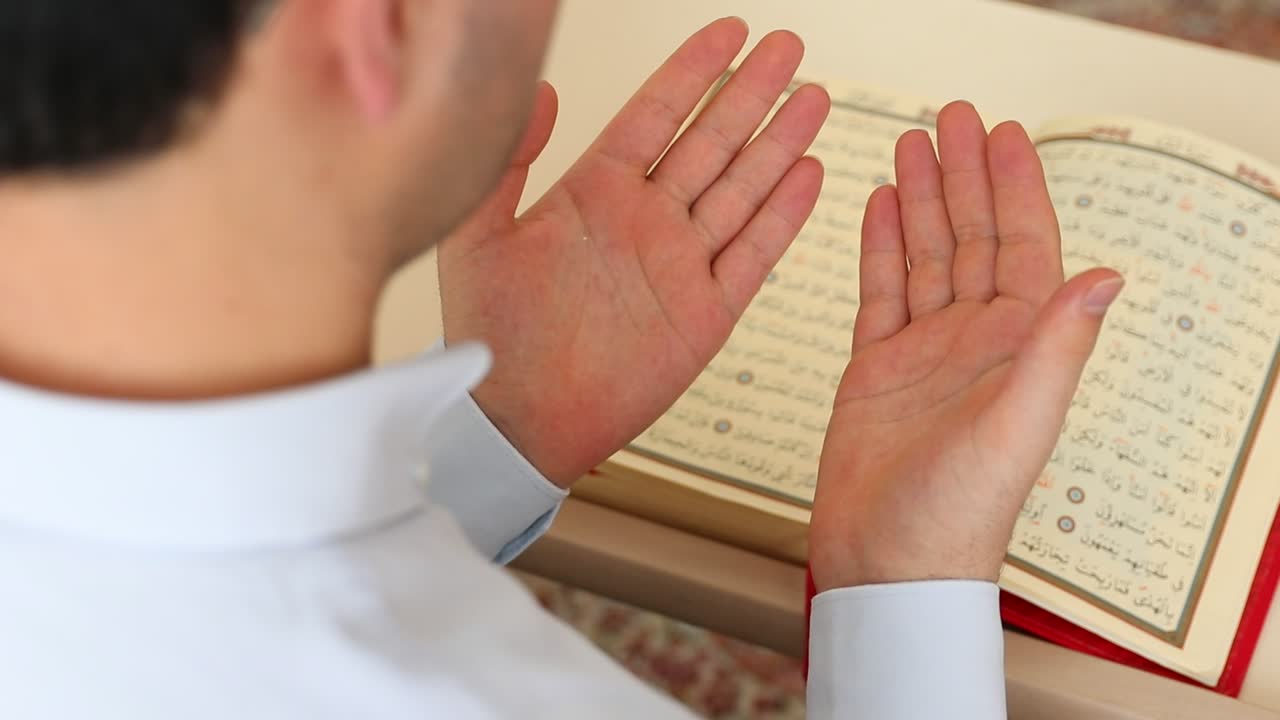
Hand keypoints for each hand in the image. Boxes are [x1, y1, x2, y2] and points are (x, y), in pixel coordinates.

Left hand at [438, 18, 830, 486]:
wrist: (515, 422)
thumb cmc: (490, 336)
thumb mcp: (477, 237)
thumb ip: (508, 163)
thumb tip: (539, 91)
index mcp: (594, 195)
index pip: (656, 115)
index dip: (695, 71)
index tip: (731, 31)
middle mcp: (644, 221)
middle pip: (712, 141)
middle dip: (751, 92)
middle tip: (788, 46)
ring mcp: (679, 265)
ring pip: (742, 189)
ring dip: (778, 142)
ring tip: (812, 96)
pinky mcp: (705, 315)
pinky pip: (753, 255)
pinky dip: (783, 216)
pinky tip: (807, 174)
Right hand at [809, 102, 1123, 590]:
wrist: (888, 563)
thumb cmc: (958, 513)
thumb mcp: (1018, 425)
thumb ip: (1057, 347)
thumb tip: (1108, 275)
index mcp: (1017, 347)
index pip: (1021, 246)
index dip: (1015, 186)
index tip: (1002, 133)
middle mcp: (974, 342)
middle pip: (970, 238)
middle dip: (962, 176)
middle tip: (952, 117)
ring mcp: (922, 352)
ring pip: (924, 257)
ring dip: (920, 199)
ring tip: (911, 146)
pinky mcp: (875, 369)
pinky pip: (880, 292)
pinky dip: (879, 247)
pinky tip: (878, 208)